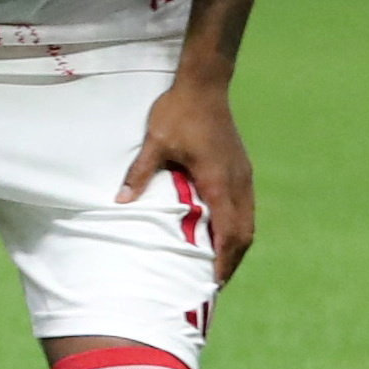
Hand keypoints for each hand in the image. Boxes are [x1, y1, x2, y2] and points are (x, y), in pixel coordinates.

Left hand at [119, 73, 254, 281]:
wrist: (204, 85)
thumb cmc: (178, 113)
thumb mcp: (155, 143)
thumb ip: (140, 174)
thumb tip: (120, 201)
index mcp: (219, 181)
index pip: (229, 232)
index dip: (223, 260)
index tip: (213, 281)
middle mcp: (238, 182)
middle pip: (244, 233)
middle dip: (231, 260)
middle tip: (214, 283)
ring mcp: (243, 175)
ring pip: (248, 221)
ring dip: (235, 245)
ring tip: (218, 265)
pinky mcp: (240, 169)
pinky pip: (244, 207)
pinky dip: (237, 227)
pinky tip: (222, 234)